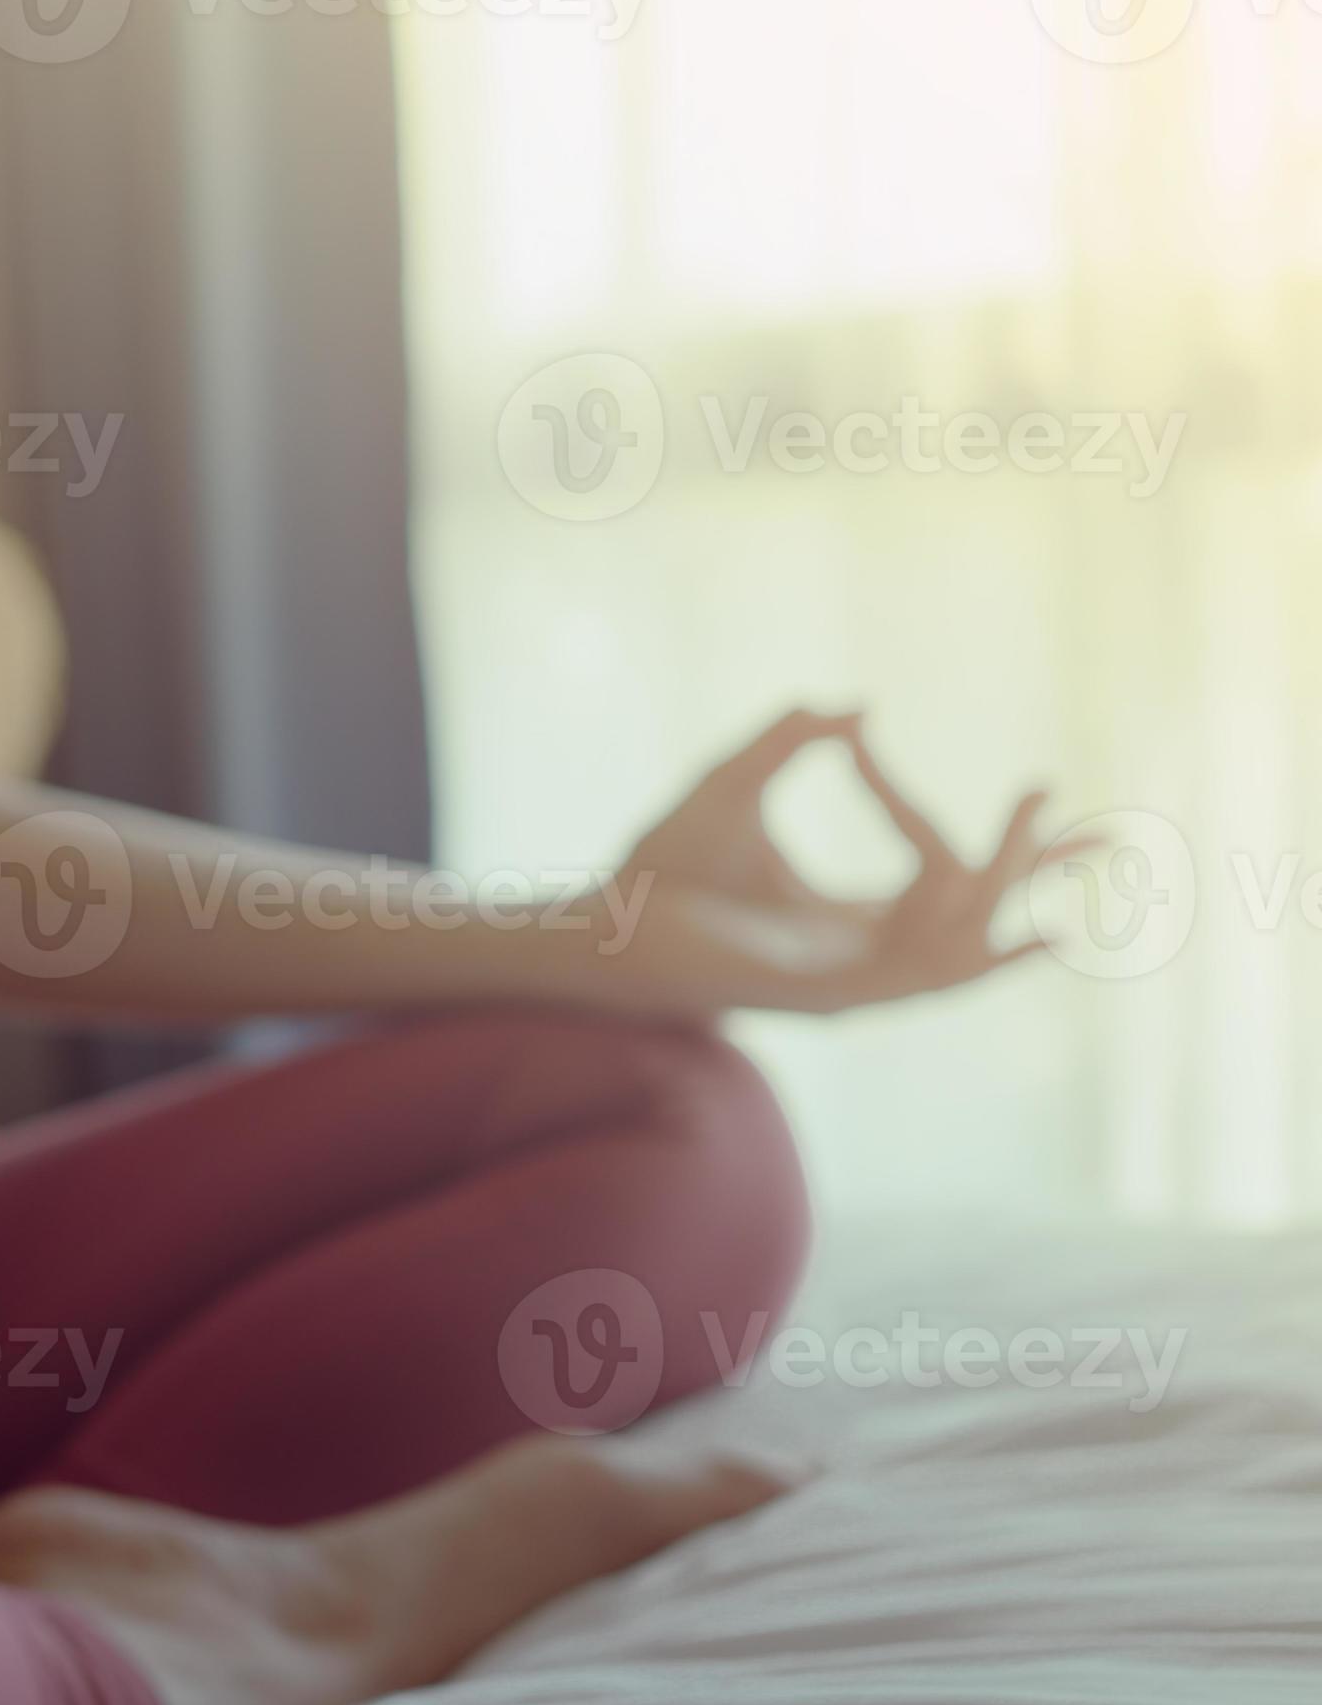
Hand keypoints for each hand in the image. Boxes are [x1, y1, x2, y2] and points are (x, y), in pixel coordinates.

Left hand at [621, 708, 1075, 1014]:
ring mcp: (851, 979)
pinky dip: (980, 955)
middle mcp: (860, 953)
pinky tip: (1039, 932)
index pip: (929, 870)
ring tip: (1042, 821)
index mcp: (843, 917)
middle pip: (974, 915)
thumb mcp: (732, 788)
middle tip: (1101, 830)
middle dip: (1032, 869)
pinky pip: (924, 977)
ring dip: (1007, 878)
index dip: (911, 804)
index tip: (861, 738)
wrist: (603, 920)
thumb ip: (789, 744)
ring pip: (961, 937)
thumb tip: (850, 708)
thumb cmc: (656, 866)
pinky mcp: (832, 997)